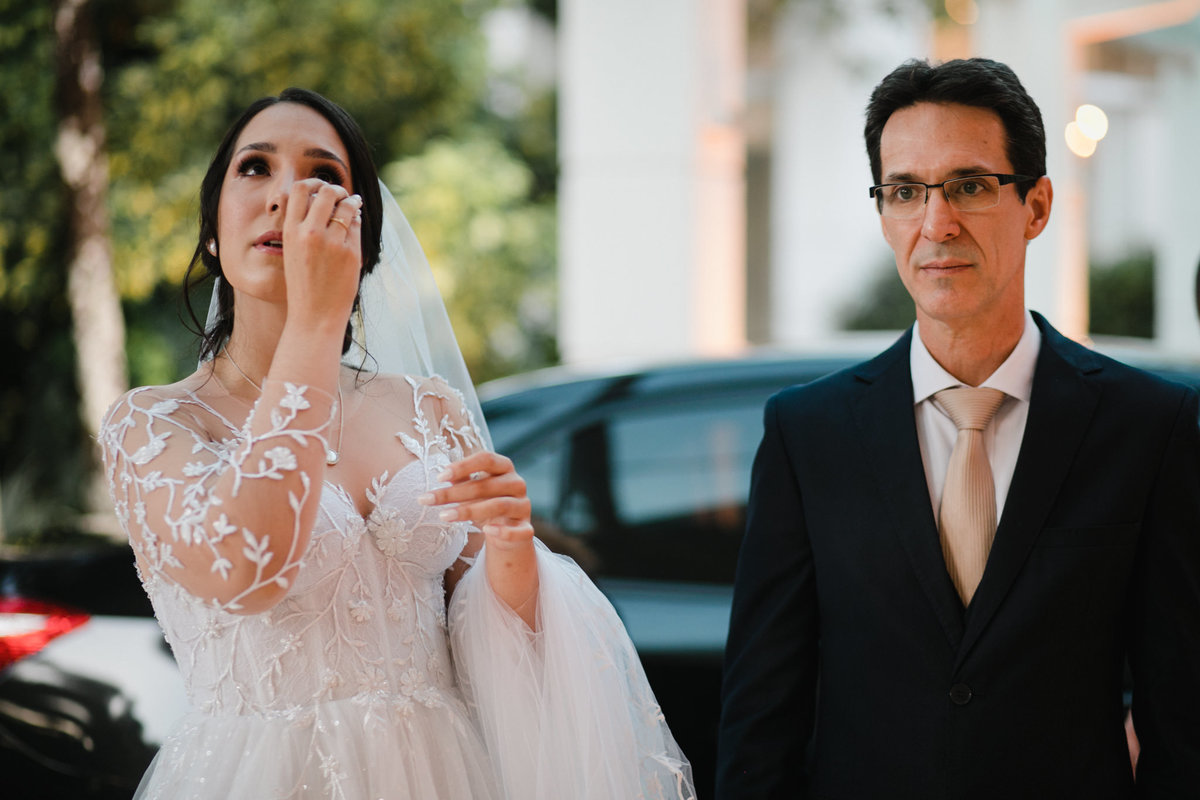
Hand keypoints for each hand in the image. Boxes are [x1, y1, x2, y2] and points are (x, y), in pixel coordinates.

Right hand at [281, 178, 362, 327]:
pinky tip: (357, 220)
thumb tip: (323, 200)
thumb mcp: (293, 252)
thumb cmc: (304, 285)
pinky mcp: (350, 253)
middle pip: (326, 192)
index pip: (300, 190)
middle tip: (343, 194)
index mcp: (290, 231)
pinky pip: (356, 226)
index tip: (321, 187)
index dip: (313, 183)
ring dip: (352, 201)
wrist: (314, 316)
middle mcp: (309, 233)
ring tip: (354, 203)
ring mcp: (332, 243)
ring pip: (346, 206)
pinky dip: (357, 219)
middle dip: (337, 189)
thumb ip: (302, 227)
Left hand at [420, 451, 534, 550]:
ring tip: (444, 516)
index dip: (463, 466)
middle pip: (485, 485)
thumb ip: (461, 480)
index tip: (439, 477)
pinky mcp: (526, 529)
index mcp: (504, 467)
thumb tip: (442, 476)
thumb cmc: (486, 503)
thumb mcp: (473, 490)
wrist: (508, 532)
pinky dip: (503, 530)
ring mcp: (523, 506)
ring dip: (469, 511)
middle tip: (427, 500)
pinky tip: (486, 530)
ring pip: (499, 505)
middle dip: (453, 493)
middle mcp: (516, 483)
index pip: (486, 459)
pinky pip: (519, 530)